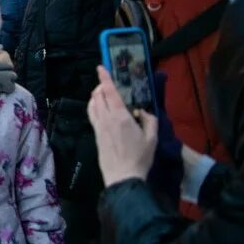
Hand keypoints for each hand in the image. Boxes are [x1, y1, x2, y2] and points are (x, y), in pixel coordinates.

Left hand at [87, 66, 157, 185]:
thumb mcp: (152, 138)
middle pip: (98, 95)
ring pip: (92, 104)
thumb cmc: (140, 157)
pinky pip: (91, 114)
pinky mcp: (95, 134)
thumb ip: (150, 121)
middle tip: (108, 84)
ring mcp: (98, 126)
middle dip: (101, 86)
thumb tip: (144, 112)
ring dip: (96, 95)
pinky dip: (93, 106)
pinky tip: (100, 108)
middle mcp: (106, 118)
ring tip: (104, 94)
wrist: (122, 175)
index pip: (109, 92)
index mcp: (120, 116)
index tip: (101, 67)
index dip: (104, 78)